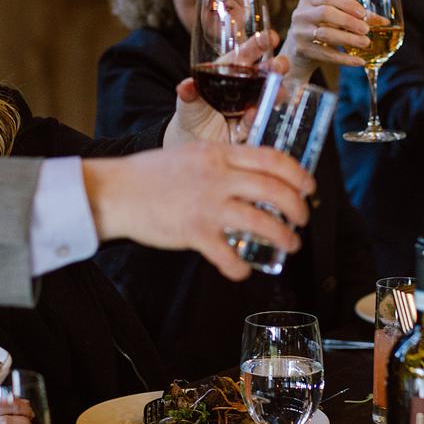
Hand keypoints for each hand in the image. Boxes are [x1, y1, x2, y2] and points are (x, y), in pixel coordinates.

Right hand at [82, 143, 314, 280]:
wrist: (115, 191)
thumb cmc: (150, 174)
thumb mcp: (192, 154)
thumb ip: (221, 162)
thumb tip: (252, 178)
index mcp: (218, 153)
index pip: (272, 159)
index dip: (298, 174)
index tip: (308, 187)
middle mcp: (217, 177)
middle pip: (275, 190)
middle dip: (298, 209)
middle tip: (301, 220)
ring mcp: (207, 205)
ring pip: (261, 222)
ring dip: (283, 237)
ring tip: (289, 245)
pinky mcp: (194, 232)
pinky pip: (228, 256)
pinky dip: (241, 267)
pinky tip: (245, 270)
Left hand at [165, 52, 290, 146]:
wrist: (192, 139)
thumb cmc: (192, 111)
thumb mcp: (187, 98)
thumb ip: (188, 91)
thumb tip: (185, 86)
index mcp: (231, 71)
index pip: (248, 53)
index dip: (260, 43)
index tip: (270, 37)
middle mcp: (245, 85)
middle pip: (267, 72)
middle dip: (277, 66)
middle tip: (280, 66)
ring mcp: (251, 104)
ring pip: (270, 95)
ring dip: (276, 92)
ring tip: (277, 91)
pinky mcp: (251, 124)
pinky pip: (257, 119)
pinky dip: (255, 116)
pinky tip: (251, 113)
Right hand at [279, 0, 374, 79]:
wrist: (296, 52)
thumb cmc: (320, 29)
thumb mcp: (332, 18)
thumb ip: (355, 16)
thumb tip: (384, 21)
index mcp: (308, 0)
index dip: (348, 4)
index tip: (363, 14)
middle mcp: (301, 14)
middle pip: (326, 13)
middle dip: (348, 21)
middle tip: (366, 30)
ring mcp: (299, 33)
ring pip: (325, 34)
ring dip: (348, 39)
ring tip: (365, 43)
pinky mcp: (302, 50)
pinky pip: (326, 54)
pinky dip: (344, 59)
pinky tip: (359, 61)